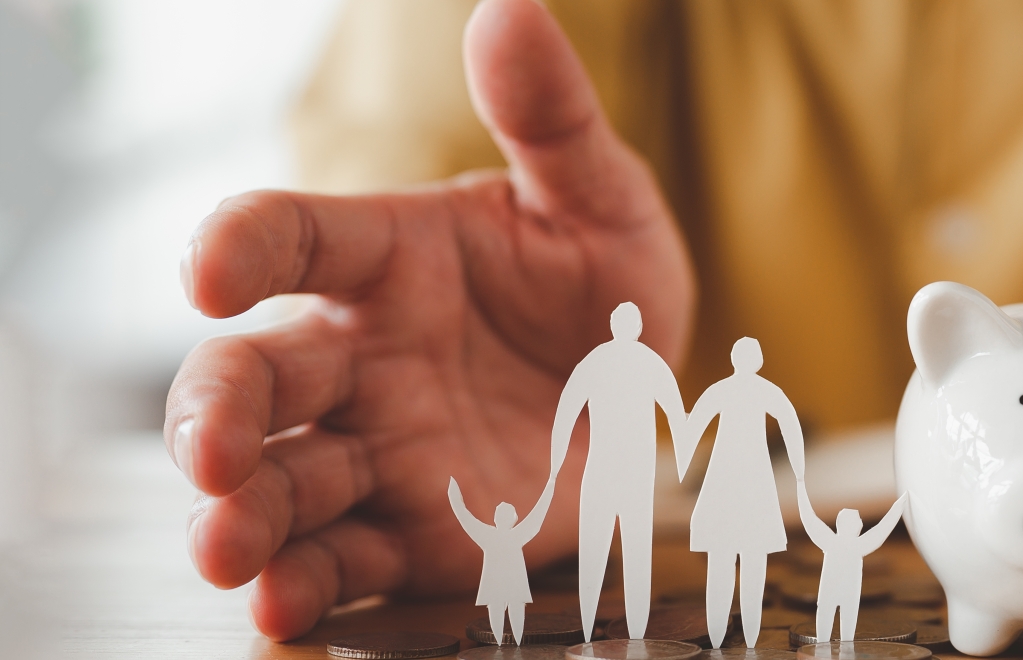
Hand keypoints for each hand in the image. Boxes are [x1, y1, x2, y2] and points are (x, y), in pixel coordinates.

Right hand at [164, 0, 693, 639]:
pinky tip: (288, 602)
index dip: (242, 244)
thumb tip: (513, 12)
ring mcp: (375, 449)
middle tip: (209, 448)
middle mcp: (357, 356)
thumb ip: (553, 120)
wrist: (642, 397)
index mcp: (385, 259)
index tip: (212, 266)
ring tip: (230, 548)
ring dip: (243, 513)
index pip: (292, 238)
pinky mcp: (408, 531)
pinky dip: (309, 584)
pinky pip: (343, 560)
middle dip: (217, 413)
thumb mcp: (600, 199)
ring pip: (280, 479)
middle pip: (254, 377)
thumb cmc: (600, 284)